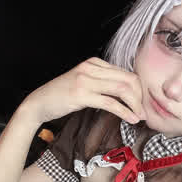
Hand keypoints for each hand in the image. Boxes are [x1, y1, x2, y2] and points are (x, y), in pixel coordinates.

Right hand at [21, 58, 144, 125]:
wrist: (38, 103)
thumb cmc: (61, 95)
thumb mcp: (84, 82)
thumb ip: (101, 82)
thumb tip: (125, 92)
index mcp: (94, 63)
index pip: (126, 73)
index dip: (138, 89)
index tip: (142, 103)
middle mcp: (91, 68)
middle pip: (128, 79)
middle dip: (140, 97)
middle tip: (143, 112)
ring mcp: (86, 80)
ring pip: (122, 89)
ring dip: (135, 105)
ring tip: (140, 116)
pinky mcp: (82, 95)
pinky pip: (111, 103)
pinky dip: (125, 112)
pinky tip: (131, 119)